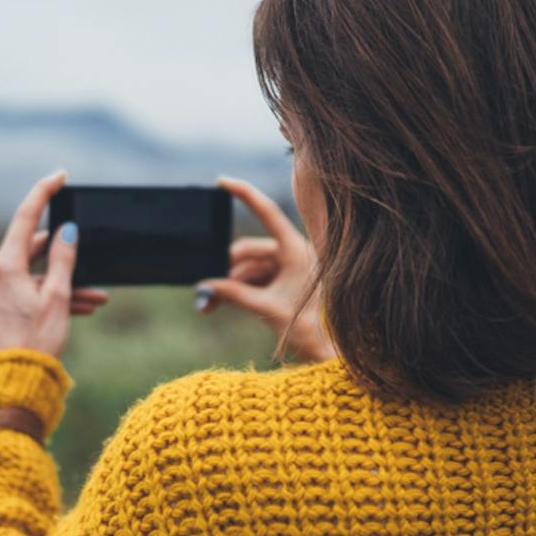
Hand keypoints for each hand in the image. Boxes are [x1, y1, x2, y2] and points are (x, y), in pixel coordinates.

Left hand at [0, 170, 109, 357]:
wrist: (16, 380)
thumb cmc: (37, 340)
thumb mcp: (58, 296)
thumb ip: (64, 259)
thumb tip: (67, 232)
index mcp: (4, 265)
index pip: (25, 216)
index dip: (44, 193)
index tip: (60, 176)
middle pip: (32, 248)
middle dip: (65, 255)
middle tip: (91, 258)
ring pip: (35, 273)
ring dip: (65, 282)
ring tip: (97, 296)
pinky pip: (29, 290)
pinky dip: (52, 294)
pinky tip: (82, 306)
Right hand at [196, 175, 335, 361]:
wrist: (330, 354)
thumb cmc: (310, 330)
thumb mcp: (267, 309)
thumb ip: (234, 294)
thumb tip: (205, 287)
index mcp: (297, 250)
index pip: (267, 213)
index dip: (244, 194)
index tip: (222, 181)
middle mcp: (295, 254)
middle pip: (249, 250)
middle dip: (225, 270)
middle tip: (205, 292)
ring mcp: (291, 267)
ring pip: (250, 267)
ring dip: (230, 284)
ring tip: (210, 305)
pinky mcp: (287, 282)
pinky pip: (257, 278)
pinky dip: (240, 289)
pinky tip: (224, 303)